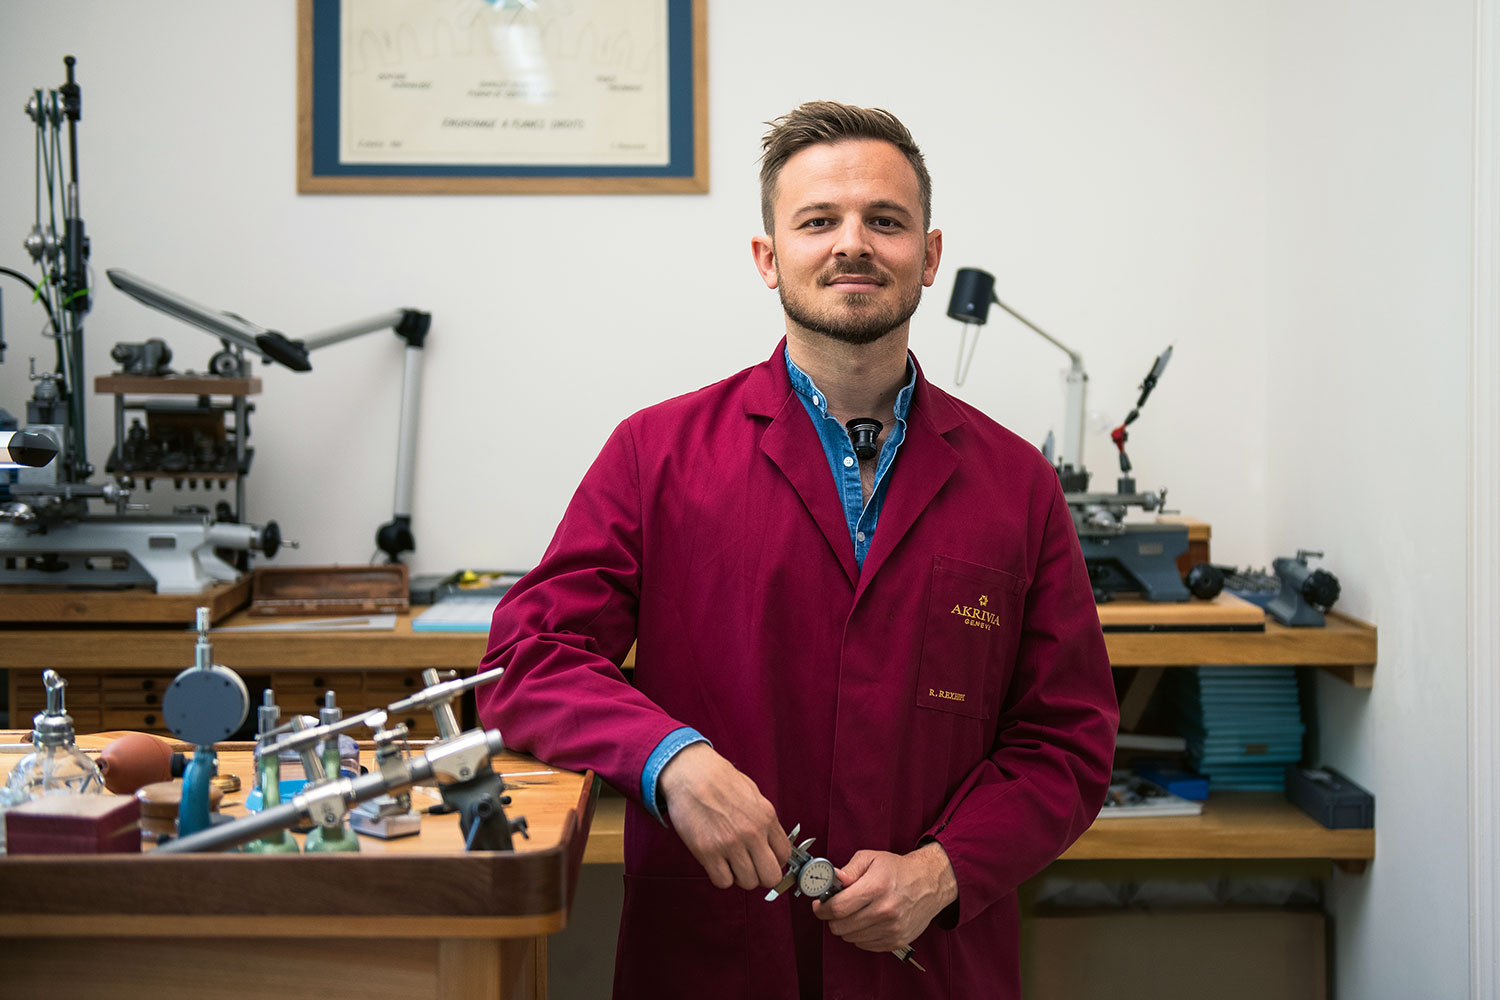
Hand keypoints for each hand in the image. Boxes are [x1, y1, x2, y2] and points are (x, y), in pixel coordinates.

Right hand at [657, 742, 790, 889]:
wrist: (691, 773)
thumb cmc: (719, 780)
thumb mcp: (753, 794)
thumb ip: (764, 820)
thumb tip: (770, 842)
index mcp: (766, 817)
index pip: (785, 855)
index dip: (775, 861)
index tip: (765, 860)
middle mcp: (752, 833)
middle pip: (770, 876)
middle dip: (761, 876)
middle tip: (750, 868)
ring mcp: (730, 844)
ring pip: (747, 883)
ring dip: (740, 877)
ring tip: (731, 864)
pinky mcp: (708, 851)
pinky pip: (723, 881)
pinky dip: (721, 877)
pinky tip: (717, 864)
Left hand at [812, 842, 957, 952]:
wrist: (930, 883)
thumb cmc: (899, 870)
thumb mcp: (871, 858)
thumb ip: (848, 870)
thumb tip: (830, 880)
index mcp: (876, 887)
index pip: (837, 908)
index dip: (821, 909)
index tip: (819, 905)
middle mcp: (884, 911)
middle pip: (840, 927)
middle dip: (832, 918)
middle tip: (836, 907)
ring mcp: (891, 929)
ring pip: (850, 937)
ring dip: (846, 926)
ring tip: (855, 911)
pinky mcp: (896, 941)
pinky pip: (864, 945)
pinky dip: (860, 935)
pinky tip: (867, 920)